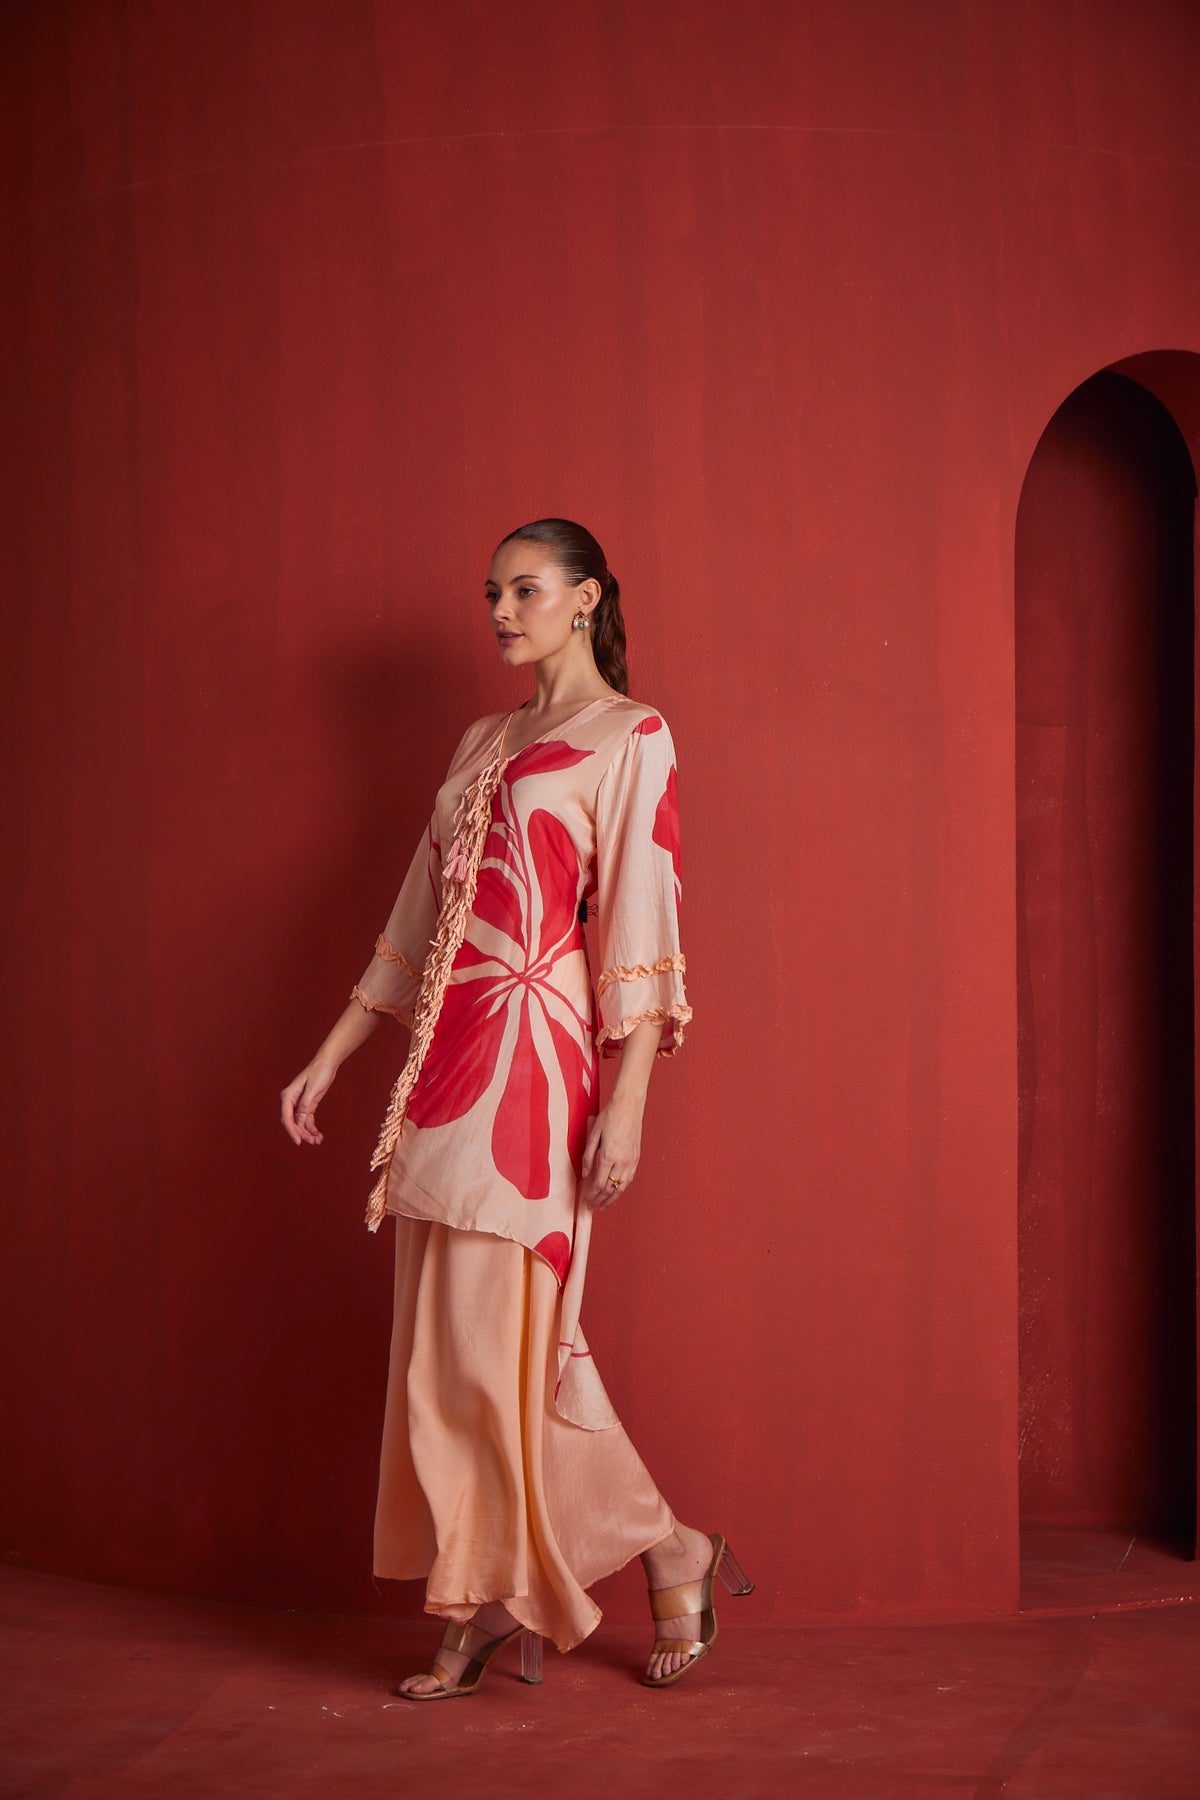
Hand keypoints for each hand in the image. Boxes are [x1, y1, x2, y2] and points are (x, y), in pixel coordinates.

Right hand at [280, 1057, 335, 1145]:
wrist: (327, 1063)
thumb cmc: (319, 1072)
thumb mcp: (313, 1089)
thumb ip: (305, 1105)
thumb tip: (299, 1120)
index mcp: (288, 1096)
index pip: (286, 1118)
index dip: (292, 1131)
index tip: (299, 1141)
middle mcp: (291, 1101)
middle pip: (293, 1123)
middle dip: (302, 1134)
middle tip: (313, 1142)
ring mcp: (299, 1104)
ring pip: (300, 1124)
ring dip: (308, 1133)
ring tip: (318, 1141)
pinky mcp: (308, 1105)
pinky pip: (307, 1120)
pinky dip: (312, 1129)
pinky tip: (319, 1135)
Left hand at [579, 1095, 643, 1209]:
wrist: (628, 1106)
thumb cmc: (609, 1117)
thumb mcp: (593, 1135)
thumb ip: (588, 1157)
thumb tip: (585, 1175)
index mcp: (608, 1156)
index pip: (598, 1184)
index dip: (591, 1195)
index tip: (585, 1200)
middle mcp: (621, 1161)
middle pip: (610, 1189)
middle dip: (599, 1200)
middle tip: (592, 1206)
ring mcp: (631, 1160)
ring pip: (621, 1187)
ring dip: (611, 1199)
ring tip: (603, 1205)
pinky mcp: (636, 1158)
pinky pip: (629, 1179)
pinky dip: (621, 1188)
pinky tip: (616, 1192)